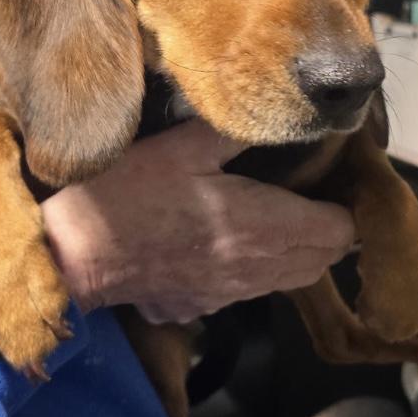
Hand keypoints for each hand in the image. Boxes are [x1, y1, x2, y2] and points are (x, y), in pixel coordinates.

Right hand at [41, 120, 354, 322]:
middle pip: (323, 260)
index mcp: (263, 226)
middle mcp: (256, 268)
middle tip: (308, 195)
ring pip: (290, 280)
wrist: (75, 255)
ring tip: (275, 216)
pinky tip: (227, 242)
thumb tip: (275, 111)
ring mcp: (230, 293)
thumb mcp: (181, 146)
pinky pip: (250, 290)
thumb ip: (233, 130)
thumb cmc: (128, 193)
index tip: (330, 182)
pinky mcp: (202, 306)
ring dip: (295, 253)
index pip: (340, 232)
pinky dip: (256, 270)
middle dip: (327, 231)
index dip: (343, 207)